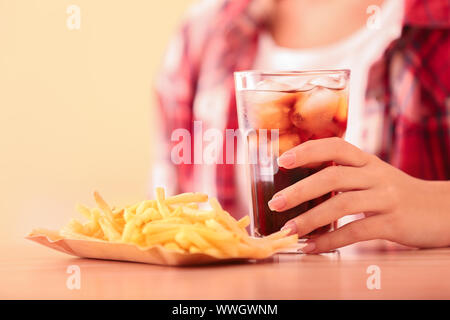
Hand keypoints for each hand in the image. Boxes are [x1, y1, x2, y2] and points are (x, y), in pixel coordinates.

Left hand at [269, 137, 449, 252]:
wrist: (443, 210)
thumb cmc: (398, 196)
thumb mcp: (374, 177)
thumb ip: (346, 176)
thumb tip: (304, 187)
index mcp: (367, 161)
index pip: (334, 146)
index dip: (308, 150)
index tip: (282, 160)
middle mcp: (376, 175)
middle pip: (332, 176)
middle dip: (300, 189)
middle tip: (276, 202)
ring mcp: (386, 198)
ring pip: (341, 204)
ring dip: (310, 219)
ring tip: (288, 230)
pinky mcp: (394, 222)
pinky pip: (356, 231)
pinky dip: (330, 241)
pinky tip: (312, 247)